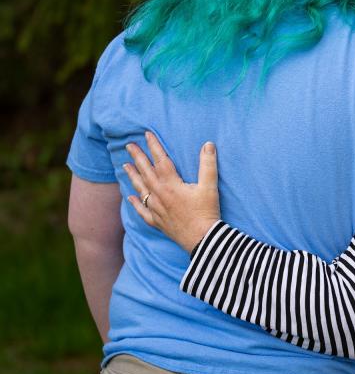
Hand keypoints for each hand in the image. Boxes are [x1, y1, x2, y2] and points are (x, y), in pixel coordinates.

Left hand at [123, 132, 220, 253]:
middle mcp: (160, 195)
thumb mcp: (210, 186)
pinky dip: (134, 203)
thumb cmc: (206, 212)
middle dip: (138, 157)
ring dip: (133, 176)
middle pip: (146, 172)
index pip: (160, 160)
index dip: (154, 146)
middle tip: (129, 146)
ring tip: (125, 166)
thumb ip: (208, 164)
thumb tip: (208, 145)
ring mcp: (156, 209)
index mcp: (171, 184)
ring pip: (141, 189)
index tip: (147, 134)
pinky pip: (142, 210)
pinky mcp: (157, 221)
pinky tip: (129, 197)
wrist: (202, 239)